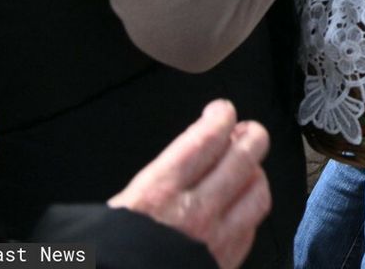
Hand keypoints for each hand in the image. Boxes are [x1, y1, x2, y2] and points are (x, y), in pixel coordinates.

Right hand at [108, 100, 270, 268]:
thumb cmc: (107, 251)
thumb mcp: (115, 207)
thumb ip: (157, 176)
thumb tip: (187, 153)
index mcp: (160, 191)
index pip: (206, 139)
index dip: (221, 117)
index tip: (221, 111)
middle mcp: (194, 212)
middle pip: (243, 159)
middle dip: (251, 137)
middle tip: (247, 131)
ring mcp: (215, 240)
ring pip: (257, 194)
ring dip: (255, 175)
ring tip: (248, 169)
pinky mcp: (224, 263)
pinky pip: (251, 230)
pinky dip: (248, 213)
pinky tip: (240, 209)